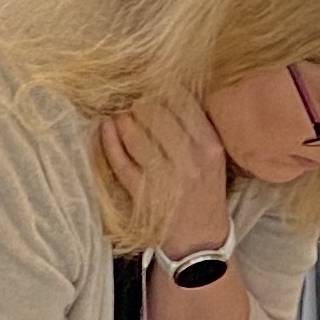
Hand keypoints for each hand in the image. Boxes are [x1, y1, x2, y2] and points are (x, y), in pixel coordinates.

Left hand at [99, 93, 232, 253]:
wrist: (200, 236)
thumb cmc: (205, 187)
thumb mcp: (213, 154)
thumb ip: (196, 124)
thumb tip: (166, 85)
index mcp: (210, 146)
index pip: (182, 103)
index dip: (162, 87)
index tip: (152, 82)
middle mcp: (190, 161)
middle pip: (156, 115)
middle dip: (139, 101)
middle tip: (131, 95)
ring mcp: (164, 179)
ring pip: (135, 136)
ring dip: (122, 118)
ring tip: (119, 111)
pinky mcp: (143, 194)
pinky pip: (120, 161)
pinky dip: (109, 141)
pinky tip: (106, 128)